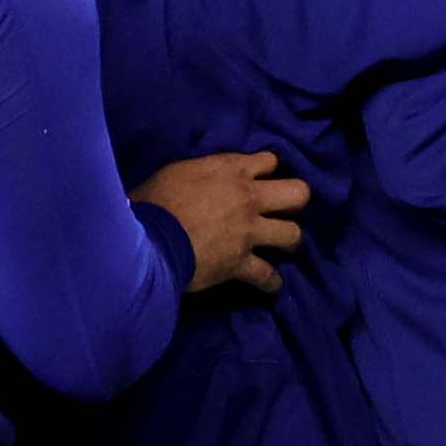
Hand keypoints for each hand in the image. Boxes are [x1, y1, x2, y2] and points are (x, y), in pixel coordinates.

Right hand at [137, 149, 310, 296]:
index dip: (268, 172)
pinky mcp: (241, 263)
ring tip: (281, 246)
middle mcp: (249, 197)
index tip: (261, 181)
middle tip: (283, 211)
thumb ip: (205, 173)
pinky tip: (270, 285)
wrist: (147, 238)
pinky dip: (270, 282)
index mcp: (232, 169)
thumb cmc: (154, 200)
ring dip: (288, 240)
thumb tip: (209, 181)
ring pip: (293, 234)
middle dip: (295, 201)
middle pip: (298, 193)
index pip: (270, 161)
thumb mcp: (179, 171)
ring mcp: (249, 232)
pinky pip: (267, 275)